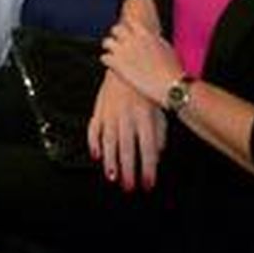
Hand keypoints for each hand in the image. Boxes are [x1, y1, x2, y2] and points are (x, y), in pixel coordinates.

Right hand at [87, 69, 166, 191]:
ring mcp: (110, 112)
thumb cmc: (145, 89)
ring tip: (112, 178)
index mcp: (144, 116)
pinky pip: (94, 128)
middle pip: (127, 148)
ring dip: (110, 162)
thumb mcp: (158, 109)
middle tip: (129, 188)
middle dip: (128, 171)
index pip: (147, 148)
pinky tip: (96, 156)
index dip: (148, 169)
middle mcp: (126, 116)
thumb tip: (157, 155)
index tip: (148, 184)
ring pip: (109, 141)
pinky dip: (93, 143)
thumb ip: (160, 133)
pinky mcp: (99, 109)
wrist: (127, 64)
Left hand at [100, 18, 184, 108]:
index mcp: (145, 33)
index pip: (130, 21)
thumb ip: (154, 40)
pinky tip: (112, 66)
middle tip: (118, 45)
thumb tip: (150, 37)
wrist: (171, 86)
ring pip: (106, 42)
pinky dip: (107, 61)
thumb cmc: (173, 70)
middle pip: (115, 29)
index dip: (128, 29)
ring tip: (113, 55)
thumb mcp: (166, 48)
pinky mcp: (118, 64)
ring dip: (109, 48)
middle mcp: (132, 39)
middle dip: (116, 36)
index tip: (128, 34)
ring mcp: (123, 51)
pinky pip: (103, 58)